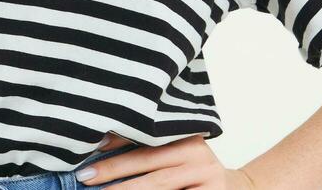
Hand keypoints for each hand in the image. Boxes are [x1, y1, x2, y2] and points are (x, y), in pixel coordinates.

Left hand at [79, 133, 252, 188]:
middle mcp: (199, 154)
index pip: (146, 140)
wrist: (236, 189)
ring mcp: (207, 177)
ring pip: (159, 186)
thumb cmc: (192, 171)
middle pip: (149, 165)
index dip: (116, 148)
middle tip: (85, 178)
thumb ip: (146, 148)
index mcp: (187, 136)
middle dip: (114, 173)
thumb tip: (98, 147)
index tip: (89, 155)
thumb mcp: (174, 153)